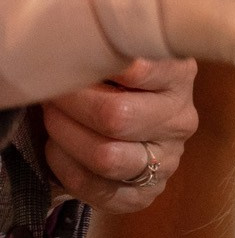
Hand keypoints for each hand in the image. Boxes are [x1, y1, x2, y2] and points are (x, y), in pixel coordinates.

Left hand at [42, 53, 197, 211]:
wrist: (132, 130)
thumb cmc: (119, 82)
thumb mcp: (124, 56)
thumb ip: (111, 49)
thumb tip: (74, 43)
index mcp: (180, 77)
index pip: (140, 69)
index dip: (96, 66)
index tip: (72, 59)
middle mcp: (180, 120)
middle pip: (116, 116)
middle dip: (72, 104)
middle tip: (52, 92)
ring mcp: (166, 161)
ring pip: (106, 156)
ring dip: (66, 136)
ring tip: (51, 118)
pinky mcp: (145, 194)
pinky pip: (96, 187)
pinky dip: (66, 167)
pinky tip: (56, 148)